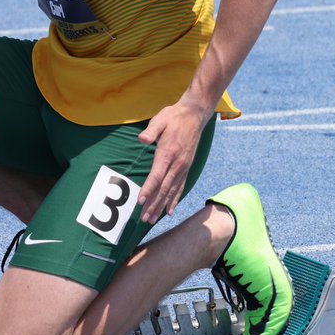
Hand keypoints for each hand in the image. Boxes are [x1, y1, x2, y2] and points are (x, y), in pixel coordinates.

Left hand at [135, 102, 207, 224]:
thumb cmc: (174, 117)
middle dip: (153, 205)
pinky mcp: (186, 167)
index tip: (140, 202)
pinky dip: (174, 200)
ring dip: (161, 206)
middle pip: (163, 189)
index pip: (156, 176)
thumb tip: (141, 139)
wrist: (195, 115)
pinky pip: (180, 187)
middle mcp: (177, 164)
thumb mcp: (161, 119)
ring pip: (171, 191)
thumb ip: (151, 131)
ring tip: (152, 219)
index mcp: (168, 153)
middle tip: (144, 219)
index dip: (148, 190)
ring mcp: (183, 167)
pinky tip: (169, 211)